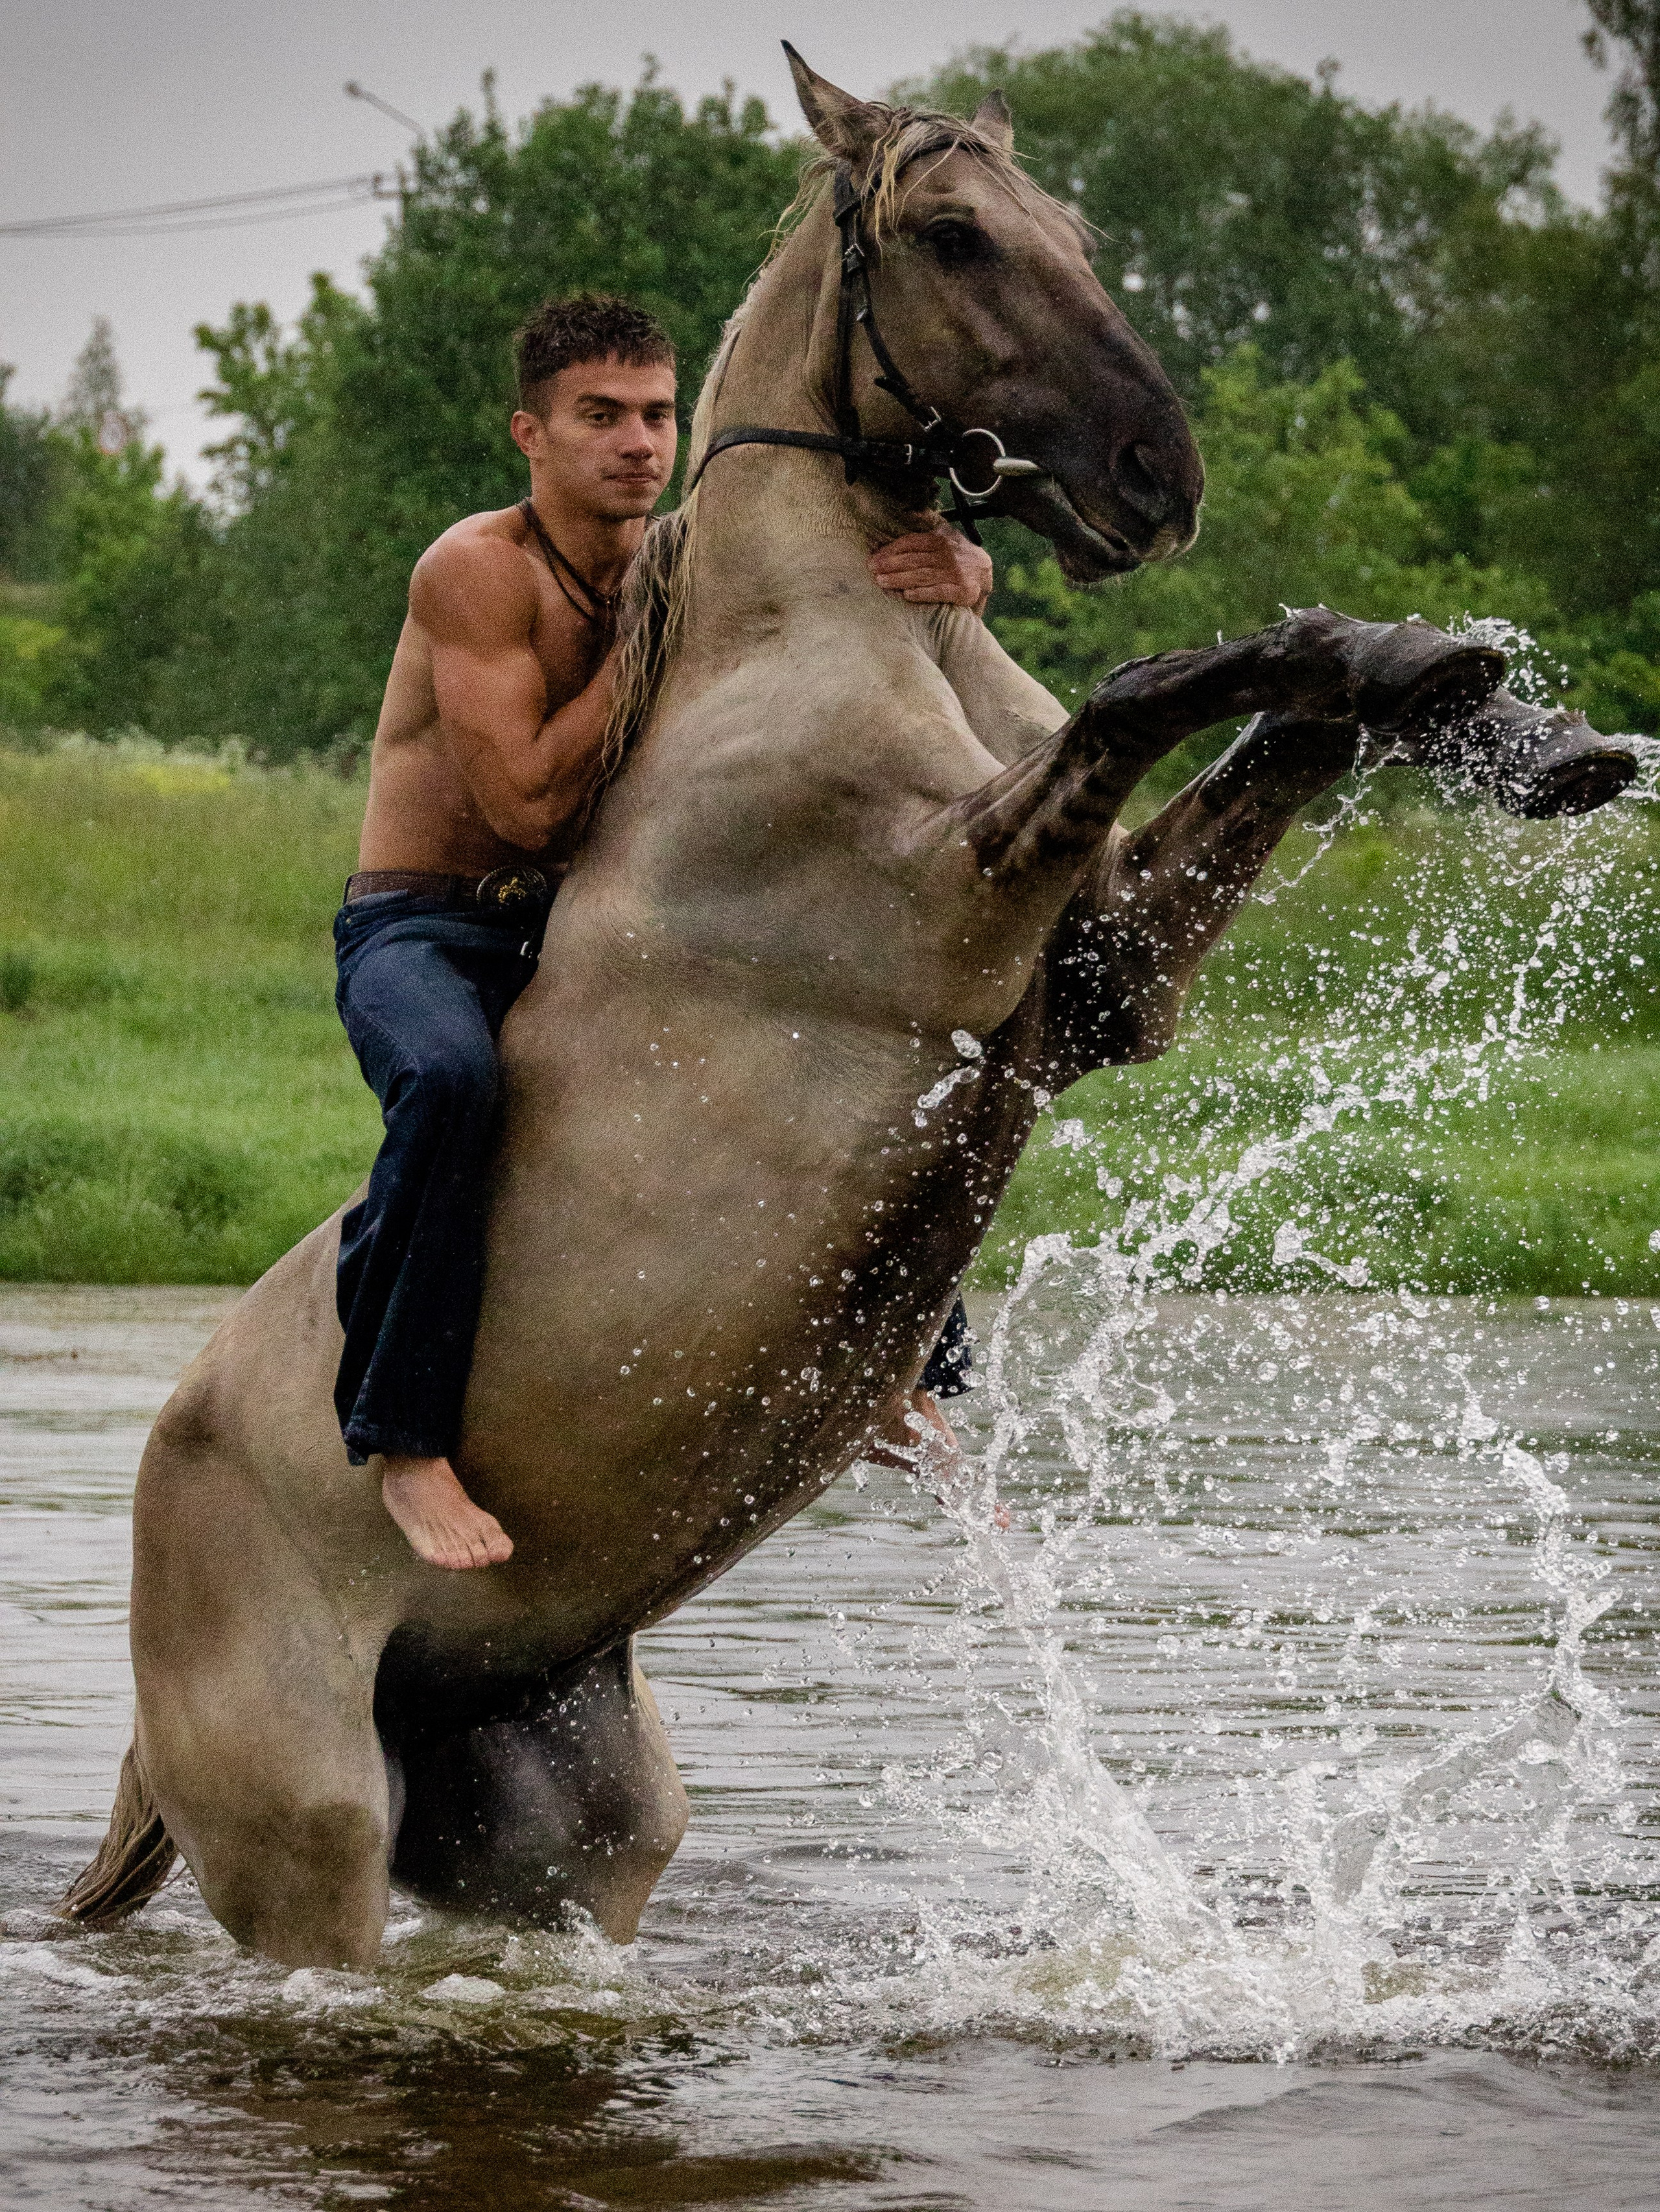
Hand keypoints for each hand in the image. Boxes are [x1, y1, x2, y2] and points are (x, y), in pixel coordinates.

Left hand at [869, 525, 993, 615]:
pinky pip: (939, 591)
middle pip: (913, 559)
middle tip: (872, 571)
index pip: (911, 542)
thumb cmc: (958, 556)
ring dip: (899, 579)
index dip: (890, 550)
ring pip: (922, 575)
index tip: (874, 558)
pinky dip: (922, 593)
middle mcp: (948, 554)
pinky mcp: (963, 591)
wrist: (986, 574)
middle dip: (890, 565)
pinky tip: (907, 595)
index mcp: (941, 539)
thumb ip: (928, 529)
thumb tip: (910, 511)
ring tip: (882, 582)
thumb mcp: (946, 536)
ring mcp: (956, 573)